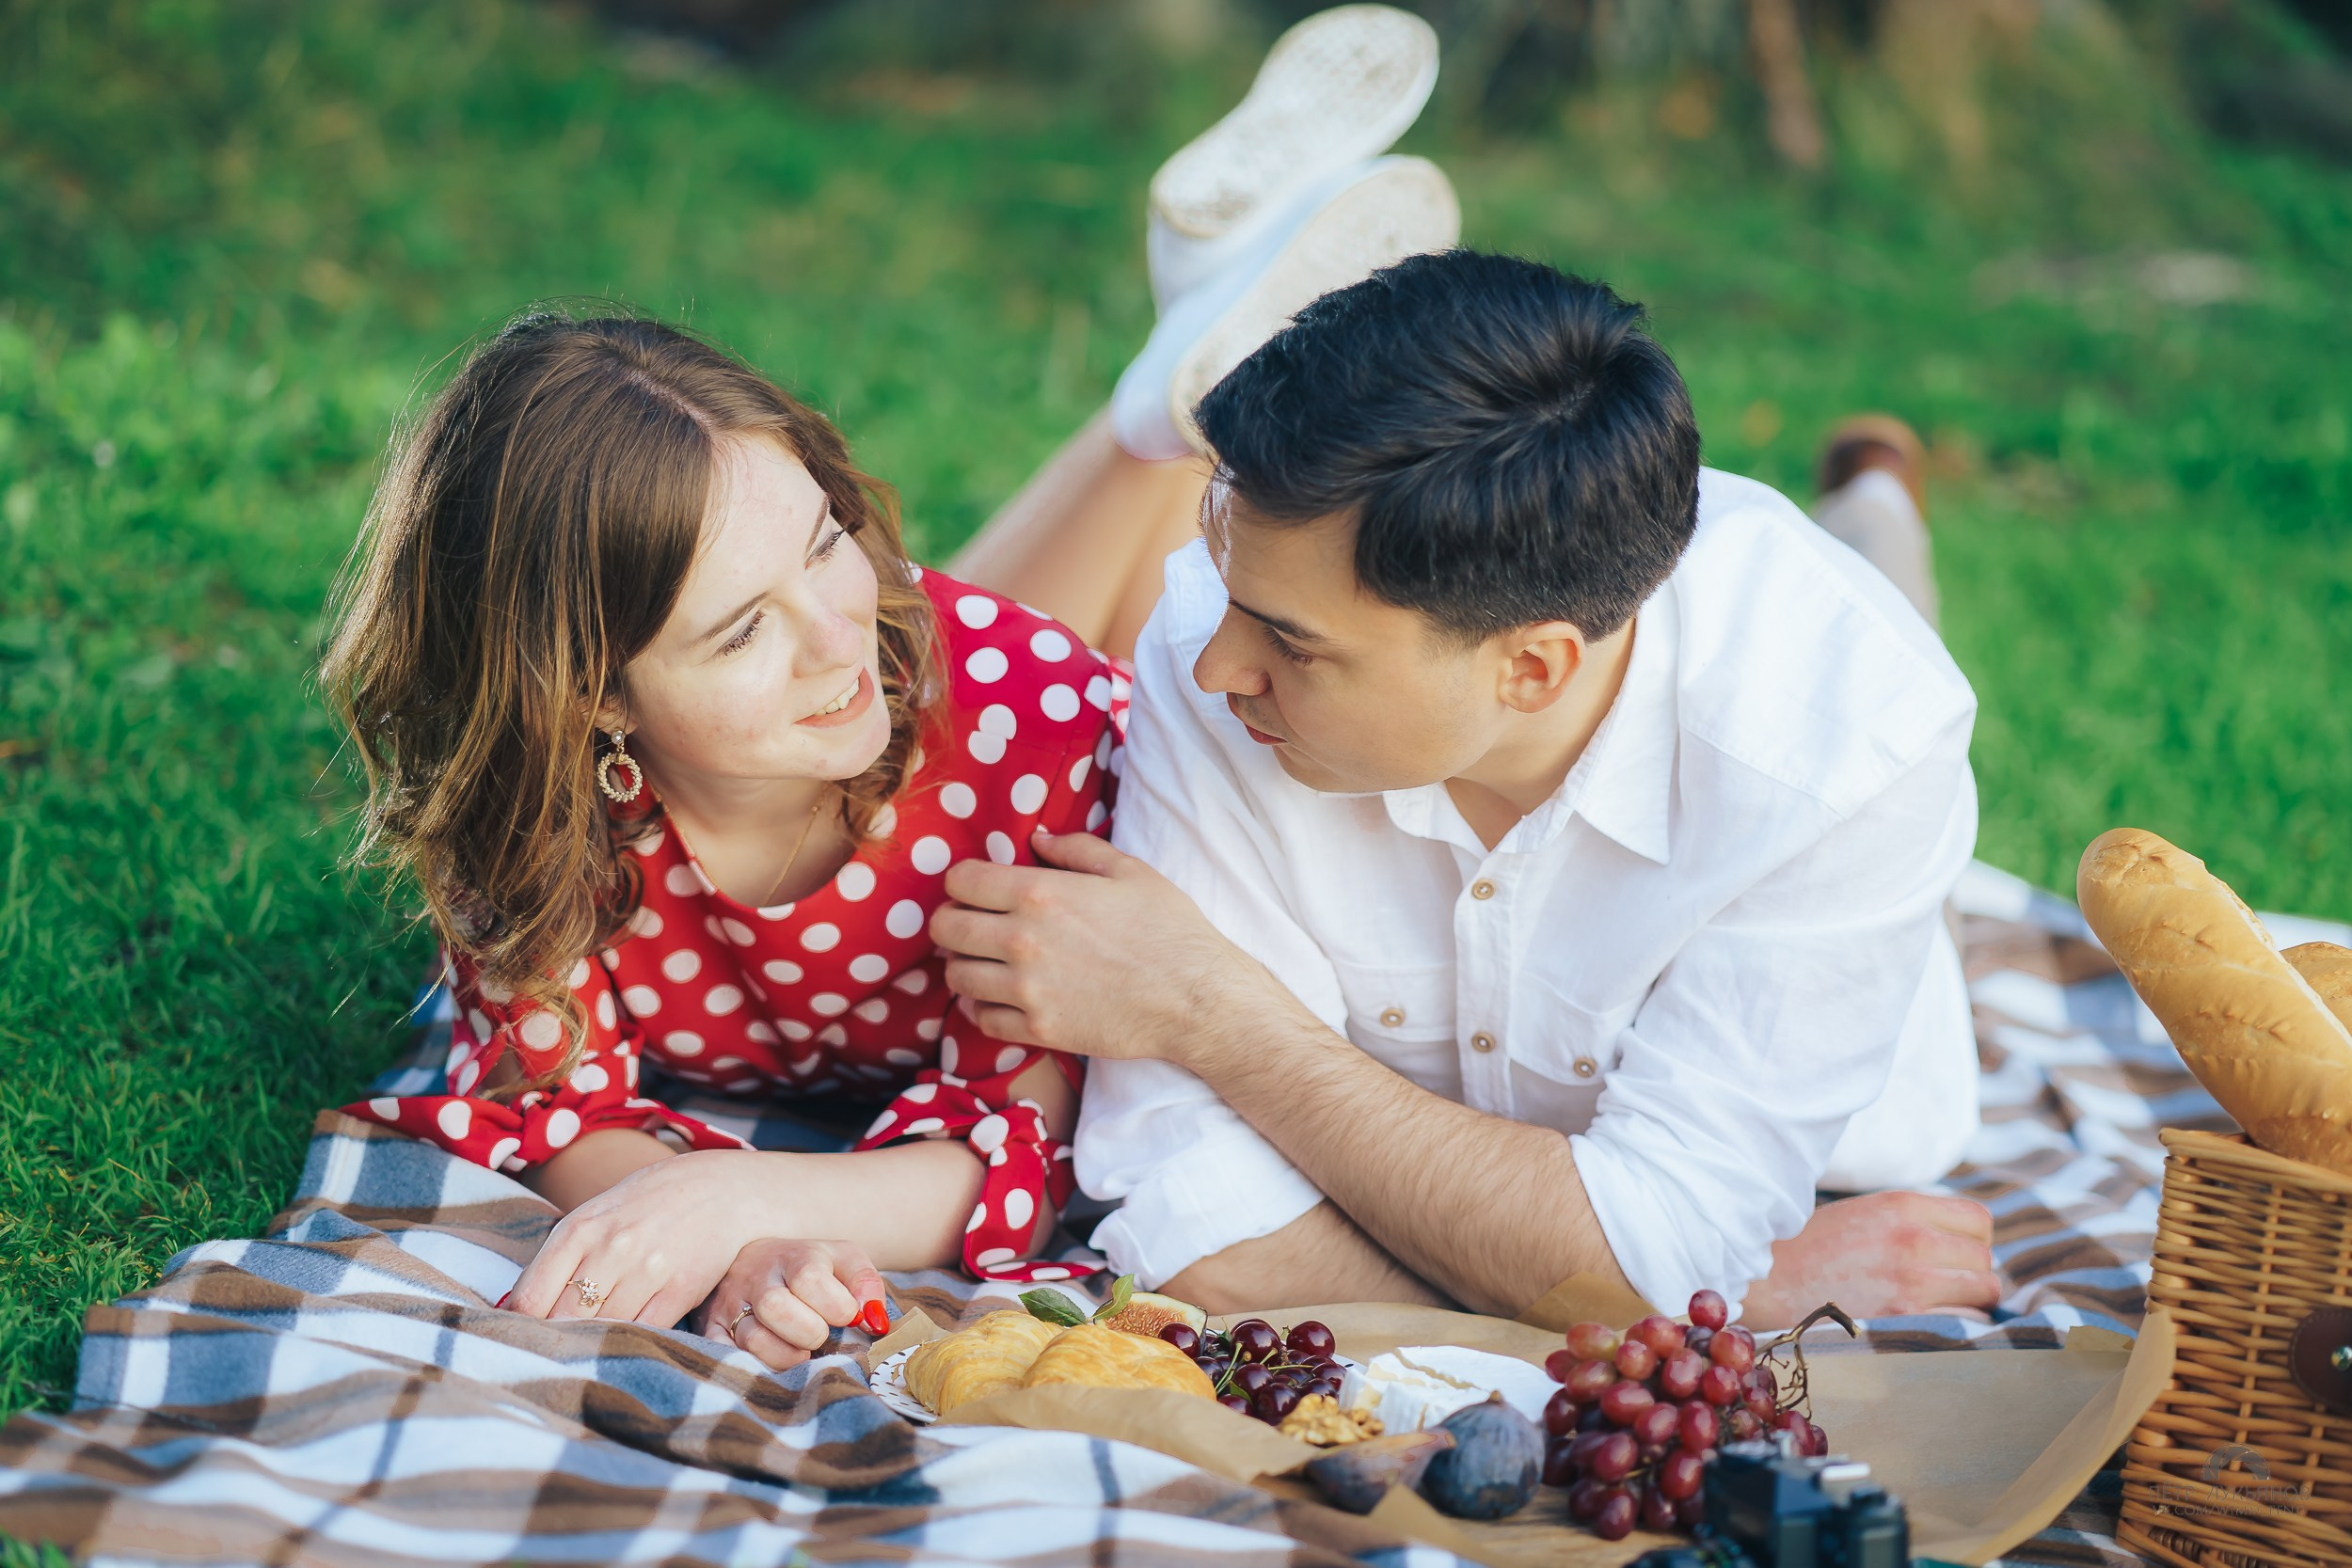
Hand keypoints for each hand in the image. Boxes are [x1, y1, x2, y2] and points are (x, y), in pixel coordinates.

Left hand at [507, 1149, 789, 1328]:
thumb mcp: (597, 1215)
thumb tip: (517, 1309)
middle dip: (556, 1338)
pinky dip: (631, 1341)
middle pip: (563, 1320)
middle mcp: (612, 1247)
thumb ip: (561, 1257)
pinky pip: (643, 1332)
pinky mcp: (681, 1289)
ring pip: (602, 1330)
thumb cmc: (649, 1204)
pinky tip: (628, 1338)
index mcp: (581, 1228)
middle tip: (558, 1348)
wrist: (723, 1189)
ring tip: (593, 1344)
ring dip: (594, 1341)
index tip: (526, 1334)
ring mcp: (649, 1269)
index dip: (522, 1325)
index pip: (530, 1298)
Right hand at [697, 1238, 887, 1371]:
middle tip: (821, 1336)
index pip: (810, 1279)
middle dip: (809, 1331)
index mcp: (793, 1256)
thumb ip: (865, 1284)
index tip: (847, 1316)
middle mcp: (757, 1277)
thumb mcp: (843, 1260)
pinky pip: (725, 1355)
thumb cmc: (810, 1266)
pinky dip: (752, 1366)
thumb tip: (874, 1321)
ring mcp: (730, 1303)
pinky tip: (772, 1361)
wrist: (756, 1258)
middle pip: (776, 1307)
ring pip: (752, 1338)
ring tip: (800, 1350)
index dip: (835, 1305)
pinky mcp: (711, 1327)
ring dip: (785, 1356)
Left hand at [929, 828, 1294, 1065]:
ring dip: (964, 965)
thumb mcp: (1129, 871)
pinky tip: (999, 998)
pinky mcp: (1038, 1028)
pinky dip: (981, 1008)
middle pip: (946, 929)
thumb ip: (1075, 848)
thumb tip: (1037, 838)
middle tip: (972, 925)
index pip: (960, 882)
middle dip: (952, 922)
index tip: (976, 890)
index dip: (962, 882)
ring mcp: (1026, 989)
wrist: (1195, 998)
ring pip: (957, 977)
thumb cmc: (1168, 928)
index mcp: (1039, 894)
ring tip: (985, 962)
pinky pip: (981, 1020)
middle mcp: (1022, 941)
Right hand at [1740, 1191, 1998, 1328]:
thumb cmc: (1806, 1249)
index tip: (1954, 1256)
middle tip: (1943, 1288)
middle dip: (1971, 1275)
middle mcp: (1914, 1238)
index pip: (1979, 1221)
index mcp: (1902, 1205)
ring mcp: (1912, 1280)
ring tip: (1938, 1309)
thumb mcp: (1860, 1213)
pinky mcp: (1904, 1318)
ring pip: (1984, 1293)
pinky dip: (1955, 1330)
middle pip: (1985, 1259)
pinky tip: (1927, 1328)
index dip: (1972, 1242)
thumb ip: (1909, 1221)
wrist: (1762, 1281)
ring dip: (1968, 1304)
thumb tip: (1954, 1244)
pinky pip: (1964, 1325)